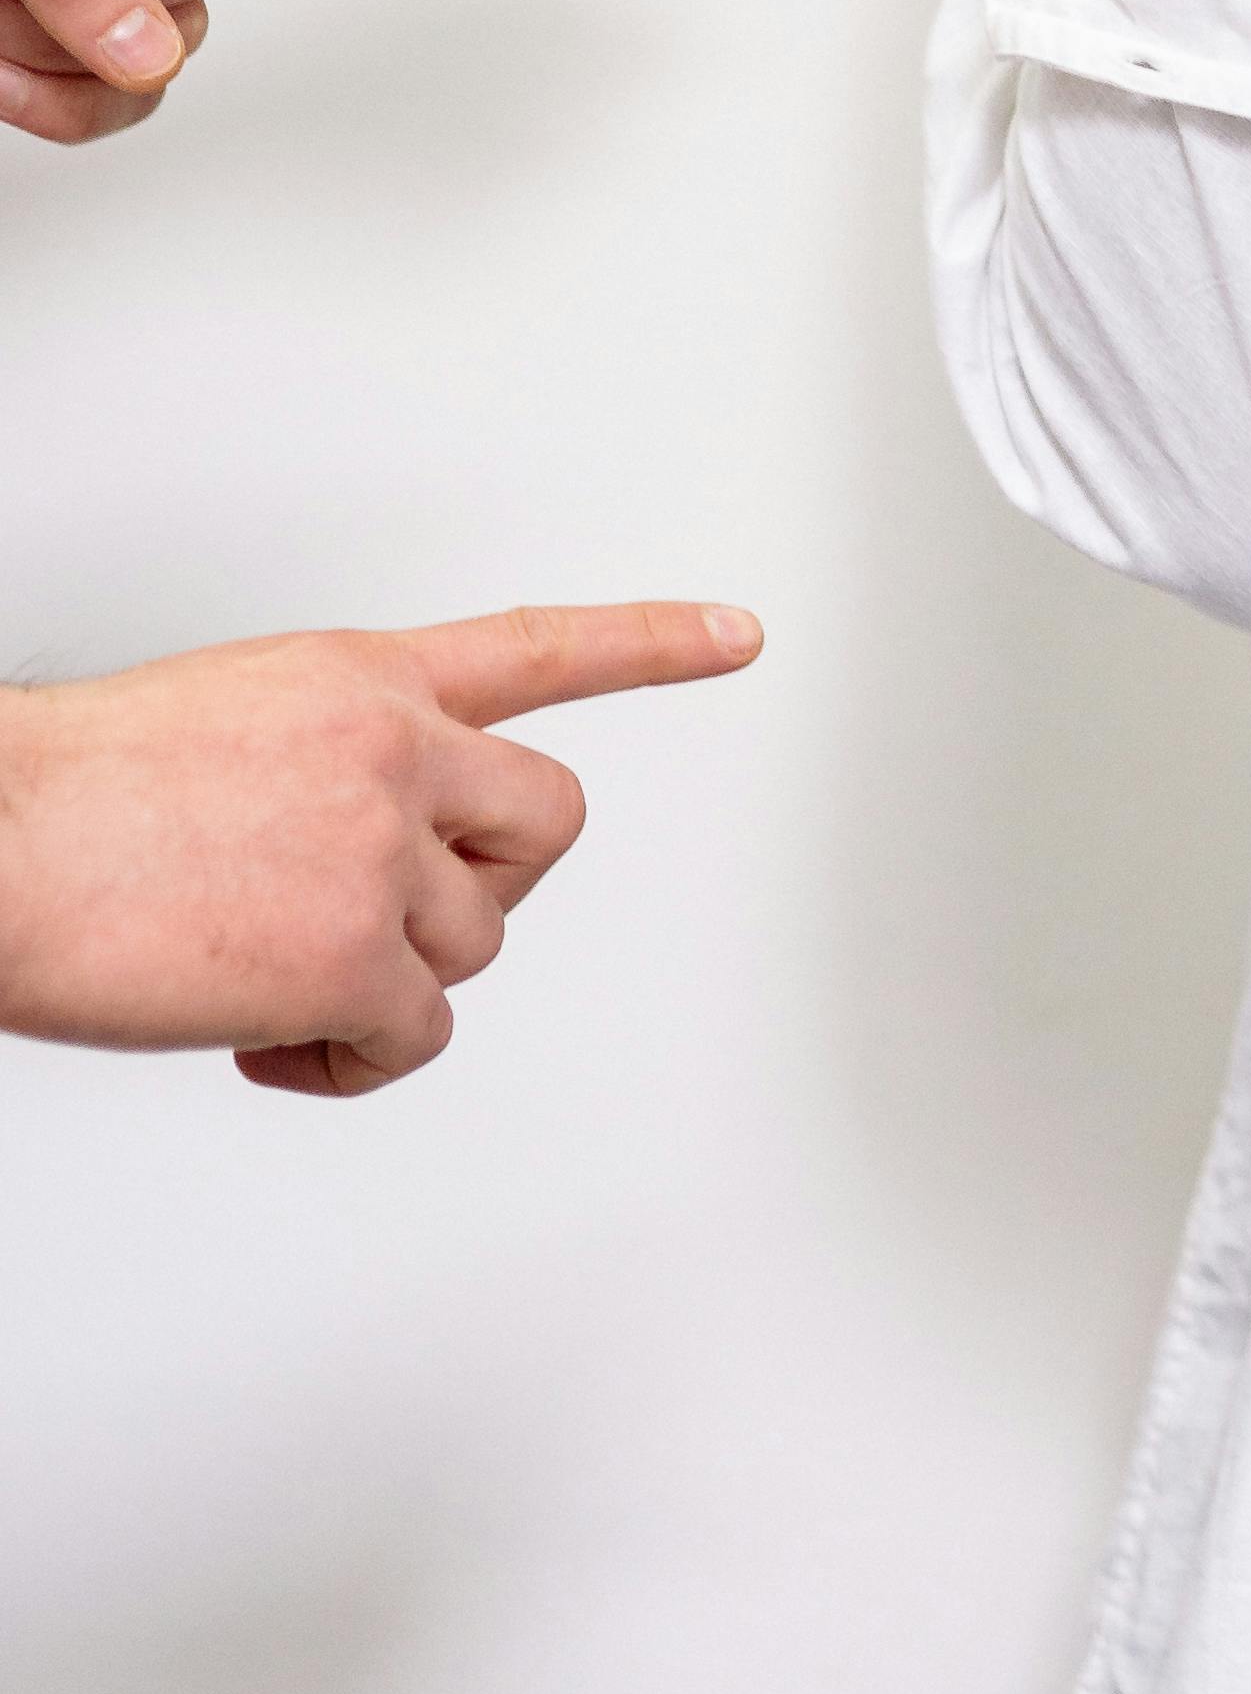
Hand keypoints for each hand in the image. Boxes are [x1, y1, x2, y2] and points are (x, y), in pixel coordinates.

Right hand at [0, 599, 760, 1091]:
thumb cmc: (64, 798)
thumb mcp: (220, 722)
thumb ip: (322, 764)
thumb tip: (341, 853)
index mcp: (357, 679)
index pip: (537, 647)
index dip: (651, 640)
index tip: (740, 631)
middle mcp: (393, 748)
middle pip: (544, 826)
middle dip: (489, 887)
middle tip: (388, 926)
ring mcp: (381, 850)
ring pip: (467, 947)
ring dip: (381, 985)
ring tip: (262, 983)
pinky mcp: (352, 955)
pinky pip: (412, 1039)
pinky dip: (347, 1062)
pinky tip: (263, 1042)